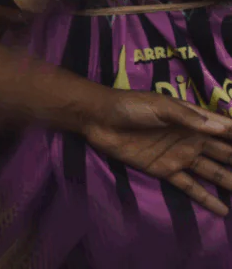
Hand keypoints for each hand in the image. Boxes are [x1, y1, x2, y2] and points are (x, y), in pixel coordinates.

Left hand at [82, 91, 231, 214]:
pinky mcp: (165, 170)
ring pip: (213, 171)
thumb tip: (220, 127)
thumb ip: (187, 117)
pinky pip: (190, 186)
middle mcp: (191, 138)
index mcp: (192, 119)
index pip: (224, 128)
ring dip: (230, 182)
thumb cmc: (129, 105)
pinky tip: (224, 210)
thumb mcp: (159, 106)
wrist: (98, 118)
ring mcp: (179, 155)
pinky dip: (207, 198)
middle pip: (224, 152)